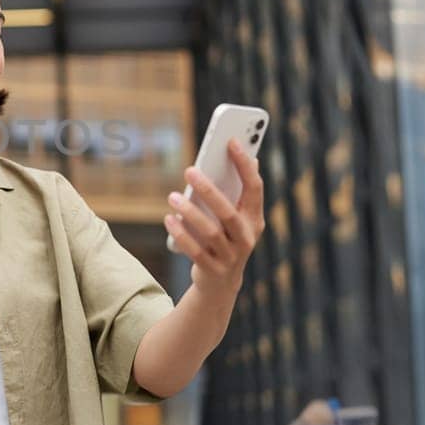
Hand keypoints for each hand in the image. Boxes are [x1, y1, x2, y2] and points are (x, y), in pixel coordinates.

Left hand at [165, 139, 265, 297]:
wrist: (221, 284)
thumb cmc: (226, 239)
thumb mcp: (236, 218)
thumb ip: (238, 192)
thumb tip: (249, 157)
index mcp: (255, 219)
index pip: (254, 188)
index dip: (244, 164)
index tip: (230, 141)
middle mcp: (246, 238)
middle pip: (228, 211)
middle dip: (209, 190)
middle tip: (189, 170)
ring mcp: (231, 256)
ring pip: (210, 232)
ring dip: (189, 212)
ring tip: (172, 196)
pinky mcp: (213, 270)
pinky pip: (195, 251)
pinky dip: (181, 234)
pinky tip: (169, 219)